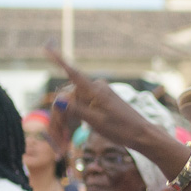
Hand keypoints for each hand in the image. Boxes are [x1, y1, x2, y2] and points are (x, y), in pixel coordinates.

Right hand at [44, 48, 166, 157]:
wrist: (142, 135)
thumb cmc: (122, 129)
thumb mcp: (97, 122)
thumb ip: (77, 110)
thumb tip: (59, 100)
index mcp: (95, 90)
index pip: (72, 73)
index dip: (58, 59)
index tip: (47, 46)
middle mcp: (95, 89)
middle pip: (67, 99)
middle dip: (59, 120)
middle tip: (58, 143)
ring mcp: (98, 95)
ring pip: (73, 106)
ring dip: (65, 124)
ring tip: (63, 144)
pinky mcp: (100, 103)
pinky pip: (81, 108)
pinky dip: (74, 122)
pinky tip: (70, 136)